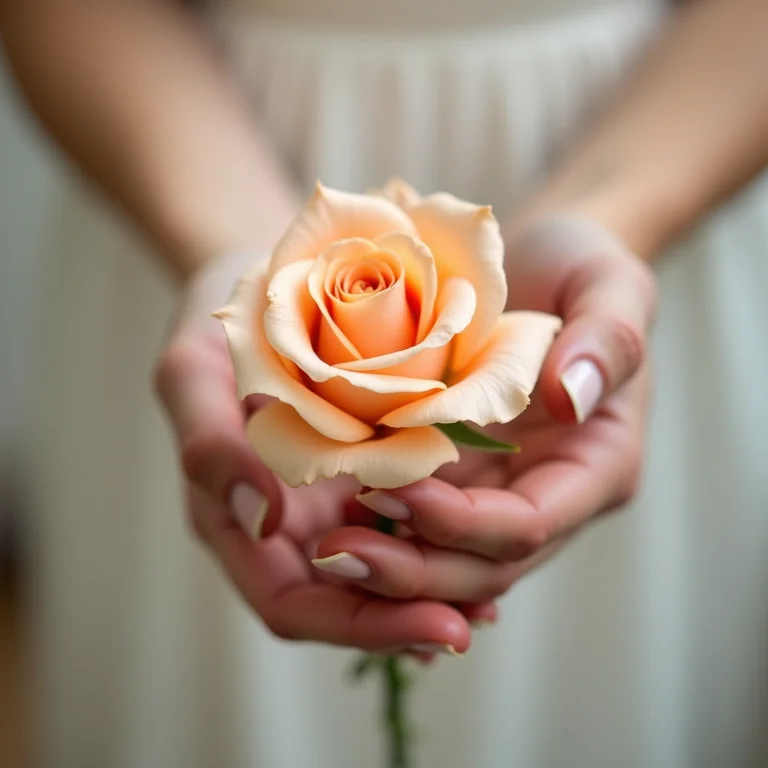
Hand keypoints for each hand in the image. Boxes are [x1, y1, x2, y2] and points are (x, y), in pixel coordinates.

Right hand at [154, 253, 493, 652]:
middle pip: (345, 601)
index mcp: (234, 518)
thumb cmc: (216, 322)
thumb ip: (209, 442)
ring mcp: (325, 501)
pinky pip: (401, 520)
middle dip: (406, 620)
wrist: (252, 283)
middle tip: (476, 621)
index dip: (359, 625)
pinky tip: (483, 539)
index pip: (292, 602)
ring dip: (431, 593)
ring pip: (379, 571)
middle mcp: (285, 524)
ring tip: (489, 598)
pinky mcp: (361, 470)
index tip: (433, 627)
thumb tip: (257, 518)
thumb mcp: (196, 370)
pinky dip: (436, 540)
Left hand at [310, 216, 655, 603]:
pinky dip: (381, 530)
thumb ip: (608, 338)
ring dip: (389, 564)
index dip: (462, 525)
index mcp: (598, 464)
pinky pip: (421, 520)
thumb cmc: (581, 263)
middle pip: (484, 564)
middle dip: (414, 570)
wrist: (540, 259)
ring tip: (324, 549)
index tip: (391, 493)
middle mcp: (548, 491)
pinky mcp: (460, 472)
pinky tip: (329, 520)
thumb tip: (572, 396)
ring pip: (449, 559)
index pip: (531, 524)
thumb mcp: (610, 281)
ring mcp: (500, 487)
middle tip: (336, 552)